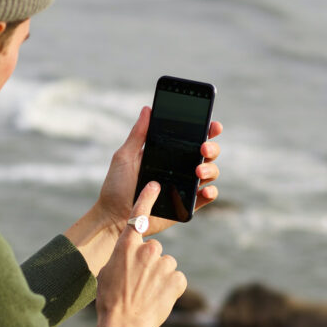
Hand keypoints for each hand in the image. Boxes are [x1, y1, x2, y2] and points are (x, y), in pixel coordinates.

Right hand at [95, 182, 187, 326]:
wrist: (123, 326)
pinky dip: (171, 288)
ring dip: (161, 276)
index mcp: (126, 246)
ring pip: (167, 264)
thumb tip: (128, 255)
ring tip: (148, 293)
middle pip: (155, 248)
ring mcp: (163, 264)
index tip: (154, 185)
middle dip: (151, 262)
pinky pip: (177, 279)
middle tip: (139, 281)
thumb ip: (121, 257)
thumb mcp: (108, 272)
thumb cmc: (110, 300)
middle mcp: (146, 250)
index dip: (146, 199)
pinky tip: (159, 299)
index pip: (138, 216)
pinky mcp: (177, 279)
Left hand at [97, 107, 221, 237]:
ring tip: (197, 171)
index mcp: (167, 153)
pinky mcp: (187, 205)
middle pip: (206, 154)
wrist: (114, 217)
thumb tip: (147, 109)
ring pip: (210, 173)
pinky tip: (205, 190)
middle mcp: (179, 167)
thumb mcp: (124, 156)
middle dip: (211, 148)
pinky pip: (206, 197)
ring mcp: (185, 186)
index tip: (213, 125)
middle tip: (203, 148)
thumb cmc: (116, 186)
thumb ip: (138, 134)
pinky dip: (211, 192)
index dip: (206, 130)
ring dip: (210, 169)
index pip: (191, 138)